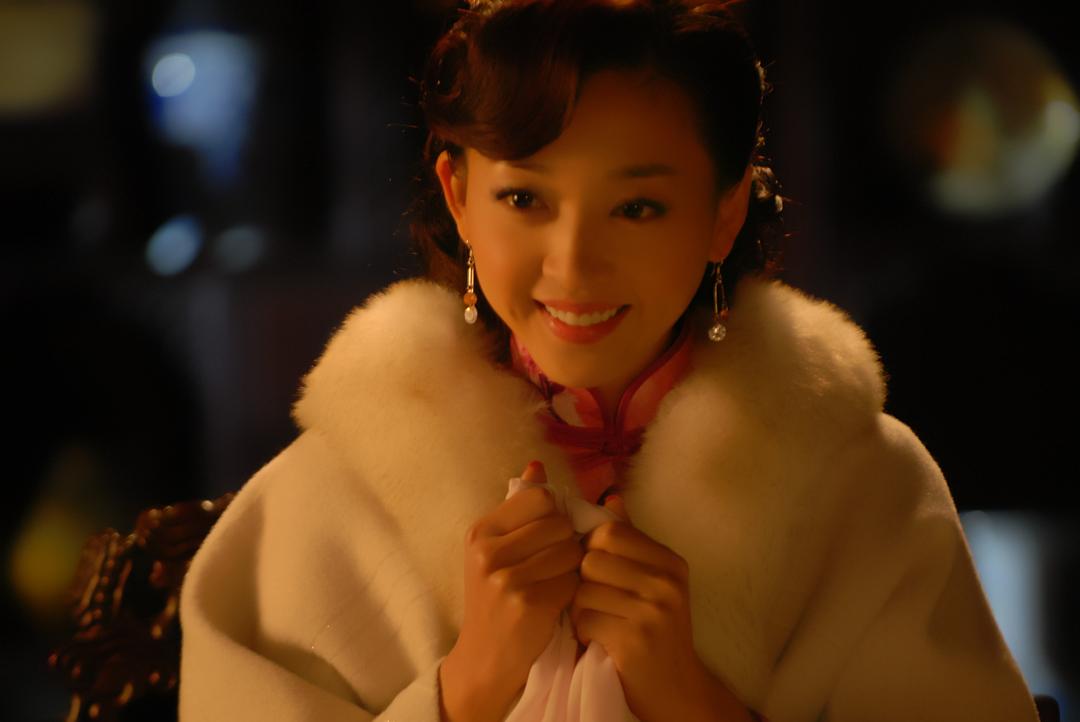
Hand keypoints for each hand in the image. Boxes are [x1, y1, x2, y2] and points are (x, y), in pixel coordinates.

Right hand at [441, 461, 582, 721]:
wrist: (485, 661)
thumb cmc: (498, 601)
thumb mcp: (497, 552)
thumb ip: (520, 508)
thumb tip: (536, 465)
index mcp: (482, 531)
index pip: (540, 497)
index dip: (555, 515)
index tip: (550, 536)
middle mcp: (489, 551)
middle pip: (559, 523)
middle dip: (567, 543)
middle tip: (554, 566)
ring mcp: (506, 578)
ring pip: (570, 551)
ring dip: (573, 569)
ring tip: (555, 584)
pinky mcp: (527, 604)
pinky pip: (572, 582)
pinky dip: (572, 593)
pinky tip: (557, 605)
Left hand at [570, 495, 738, 721]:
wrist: (676, 691)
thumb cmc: (654, 631)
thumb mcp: (652, 581)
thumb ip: (630, 540)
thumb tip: (611, 496)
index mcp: (670, 562)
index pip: (609, 531)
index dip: (591, 550)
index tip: (598, 573)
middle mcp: (667, 582)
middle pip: (591, 558)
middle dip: (583, 582)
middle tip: (597, 603)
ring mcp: (653, 611)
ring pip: (582, 589)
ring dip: (580, 610)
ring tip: (599, 623)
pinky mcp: (634, 640)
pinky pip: (584, 620)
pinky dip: (582, 633)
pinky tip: (599, 642)